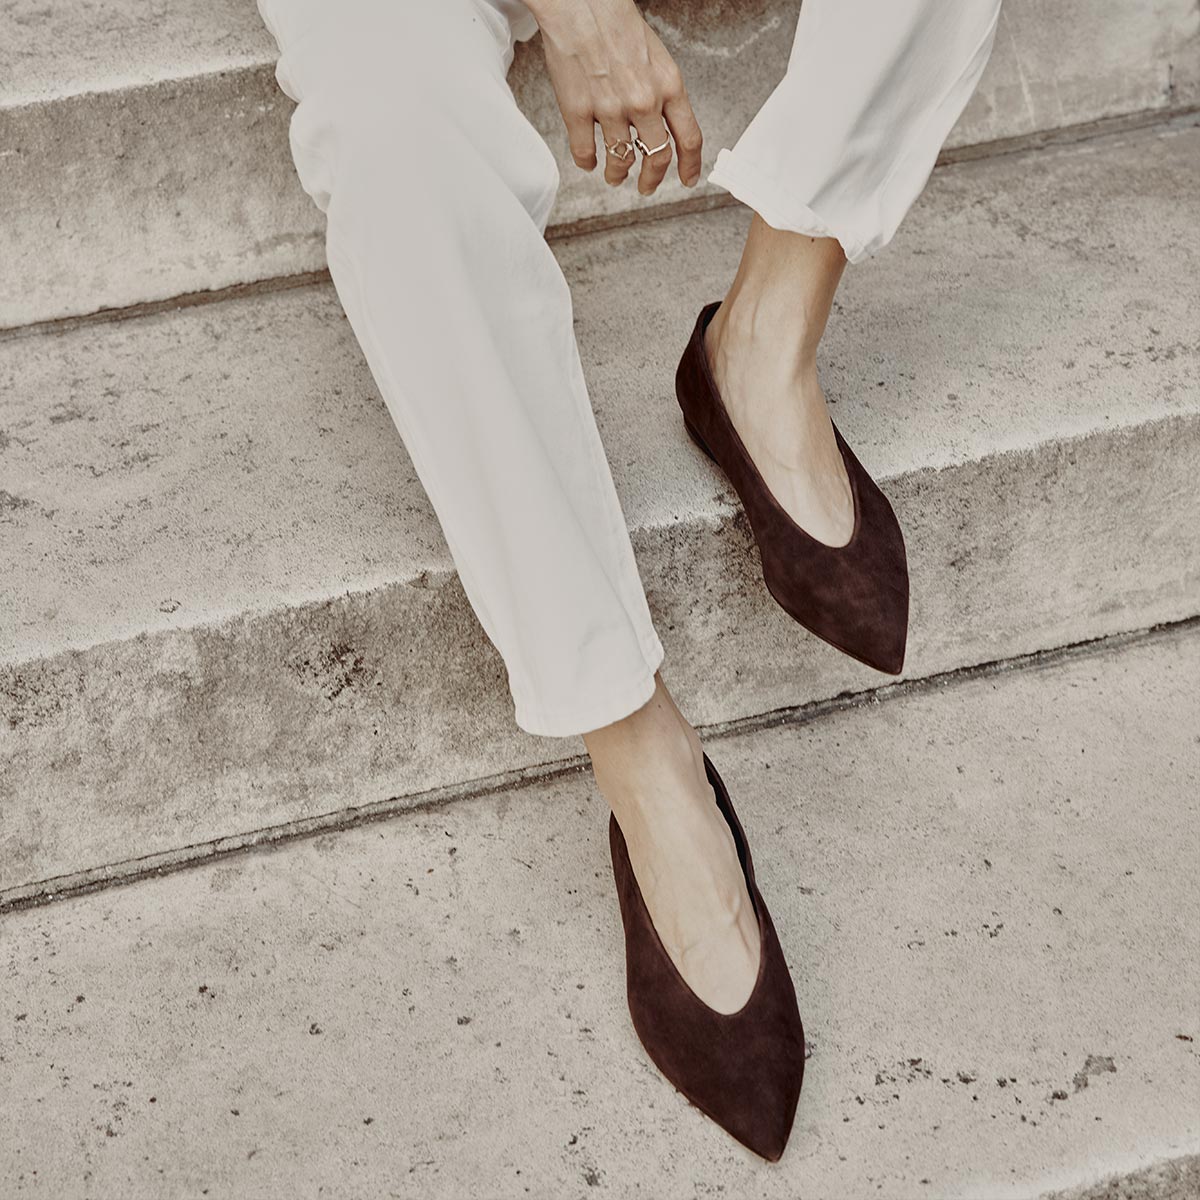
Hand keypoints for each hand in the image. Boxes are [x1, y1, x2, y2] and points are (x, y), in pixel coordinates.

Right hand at [528, 0, 701, 193]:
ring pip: (620, 161)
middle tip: (646, 186)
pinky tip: (589, 160)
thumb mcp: (655, 56)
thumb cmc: (614, 21)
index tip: (688, 178)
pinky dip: (588, 162)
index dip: (690, 165)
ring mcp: (610, 109)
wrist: (579, 3)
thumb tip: (662, 122)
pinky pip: (585, 153)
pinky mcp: (578, 112)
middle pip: (657, 158)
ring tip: (615, 175)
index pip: (689, 138)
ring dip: (618, 174)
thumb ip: (661, 90)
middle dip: (652, 180)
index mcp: (668, 85)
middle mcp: (643, 101)